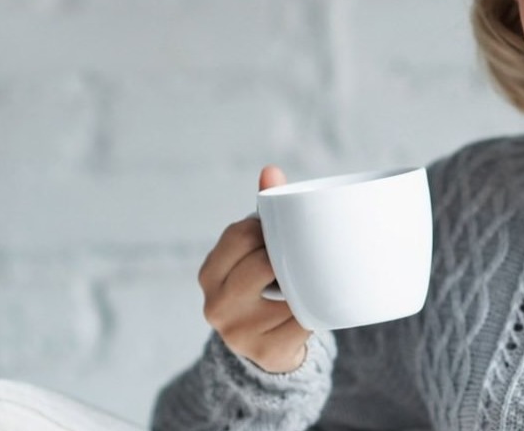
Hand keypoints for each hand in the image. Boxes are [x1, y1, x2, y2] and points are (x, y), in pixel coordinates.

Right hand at [198, 165, 311, 373]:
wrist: (267, 348)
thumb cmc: (262, 286)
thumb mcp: (254, 253)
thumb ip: (263, 214)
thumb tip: (271, 170)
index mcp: (209, 274)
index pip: (240, 235)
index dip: (267, 229)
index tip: (280, 233)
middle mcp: (215, 305)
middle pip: (263, 262)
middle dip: (286, 256)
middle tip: (299, 257)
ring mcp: (239, 333)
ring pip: (288, 291)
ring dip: (303, 284)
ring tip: (306, 282)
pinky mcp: (267, 352)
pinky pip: (304, 320)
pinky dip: (314, 310)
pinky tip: (312, 307)